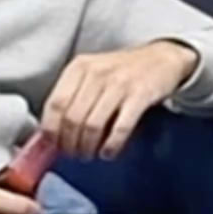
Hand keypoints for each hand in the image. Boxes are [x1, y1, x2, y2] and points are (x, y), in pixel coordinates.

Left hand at [37, 39, 199, 159]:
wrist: (163, 59)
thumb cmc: (122, 72)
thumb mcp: (92, 75)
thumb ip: (71, 98)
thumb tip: (49, 135)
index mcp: (79, 67)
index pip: (55, 104)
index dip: (51, 131)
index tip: (54, 146)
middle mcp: (97, 73)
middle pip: (72, 118)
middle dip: (70, 144)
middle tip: (74, 155)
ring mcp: (120, 84)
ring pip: (92, 126)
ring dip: (88, 148)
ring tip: (90, 155)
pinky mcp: (141, 95)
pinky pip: (120, 128)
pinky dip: (111, 145)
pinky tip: (109, 152)